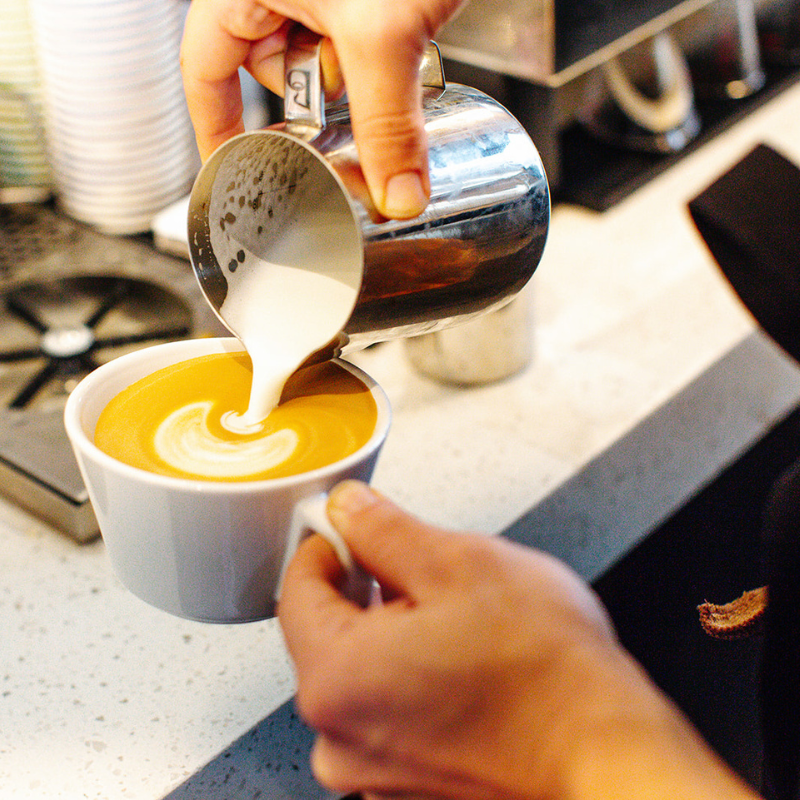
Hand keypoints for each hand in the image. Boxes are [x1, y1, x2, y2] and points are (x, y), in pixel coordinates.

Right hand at [180, 0, 464, 218]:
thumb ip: (388, 124)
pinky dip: (385, 61)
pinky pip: (361, 43)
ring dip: (361, 81)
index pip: (204, 71)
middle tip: (350, 109)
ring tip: (392, 59)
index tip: (234, 171)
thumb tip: (398, 196)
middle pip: (274, 73)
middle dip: (317, 101)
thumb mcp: (383, 35)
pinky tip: (409, 52)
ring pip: (326, 62)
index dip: (216, 127)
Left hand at [278, 481, 757, 799]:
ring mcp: (373, 770)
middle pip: (330, 632)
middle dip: (370, 591)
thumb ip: (386, 531)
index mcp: (337, 677)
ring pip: (364, 670)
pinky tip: (466, 664)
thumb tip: (350, 509)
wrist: (608, 754)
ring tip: (461, 623)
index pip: (297, 588)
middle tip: (426, 571)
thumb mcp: (460, 565)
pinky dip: (413, 677)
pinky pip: (389, 708)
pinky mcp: (408, 784)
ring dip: (397, 635)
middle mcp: (340, 735)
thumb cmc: (547, 675)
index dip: (327, 544)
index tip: (349, 527)